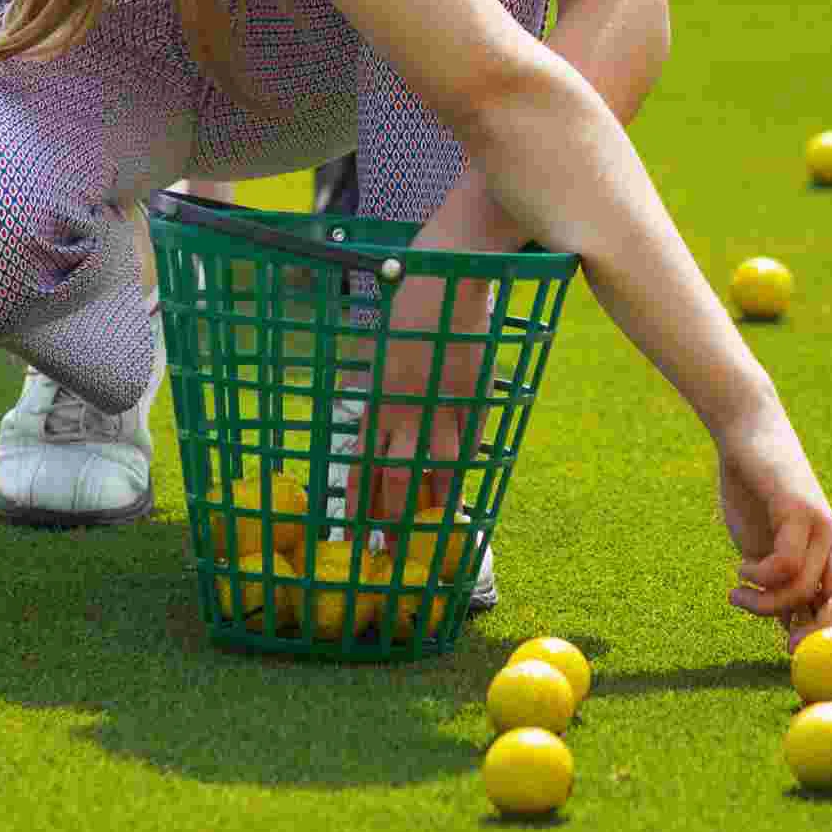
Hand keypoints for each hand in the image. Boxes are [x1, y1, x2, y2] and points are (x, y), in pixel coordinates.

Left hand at [341, 273, 488, 526]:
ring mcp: (444, 407)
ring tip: (435, 532)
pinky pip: (471, 442)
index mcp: (377, 399)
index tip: (356, 530)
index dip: (359, 501)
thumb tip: (382, 419)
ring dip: (436, 504)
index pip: (363, 463)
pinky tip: (463, 487)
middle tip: (395, 552)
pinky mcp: (475, 397)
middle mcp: (407, 411)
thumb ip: (382, 390)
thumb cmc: (405, 305)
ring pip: (439, 470)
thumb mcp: (380, 350)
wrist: (446, 279)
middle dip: (396, 520)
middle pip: (399, 478)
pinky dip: (466, 466)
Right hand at [718, 411, 831, 657]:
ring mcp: (820, 525)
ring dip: (766, 604)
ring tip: (736, 594)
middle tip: (789, 652)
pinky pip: (786, 563)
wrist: (745, 434)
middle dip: (827, 636)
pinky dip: (760, 577)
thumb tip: (788, 631)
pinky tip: (740, 570)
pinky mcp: (798, 509)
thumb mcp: (765, 547)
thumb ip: (780, 583)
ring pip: (809, 588)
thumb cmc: (752, 491)